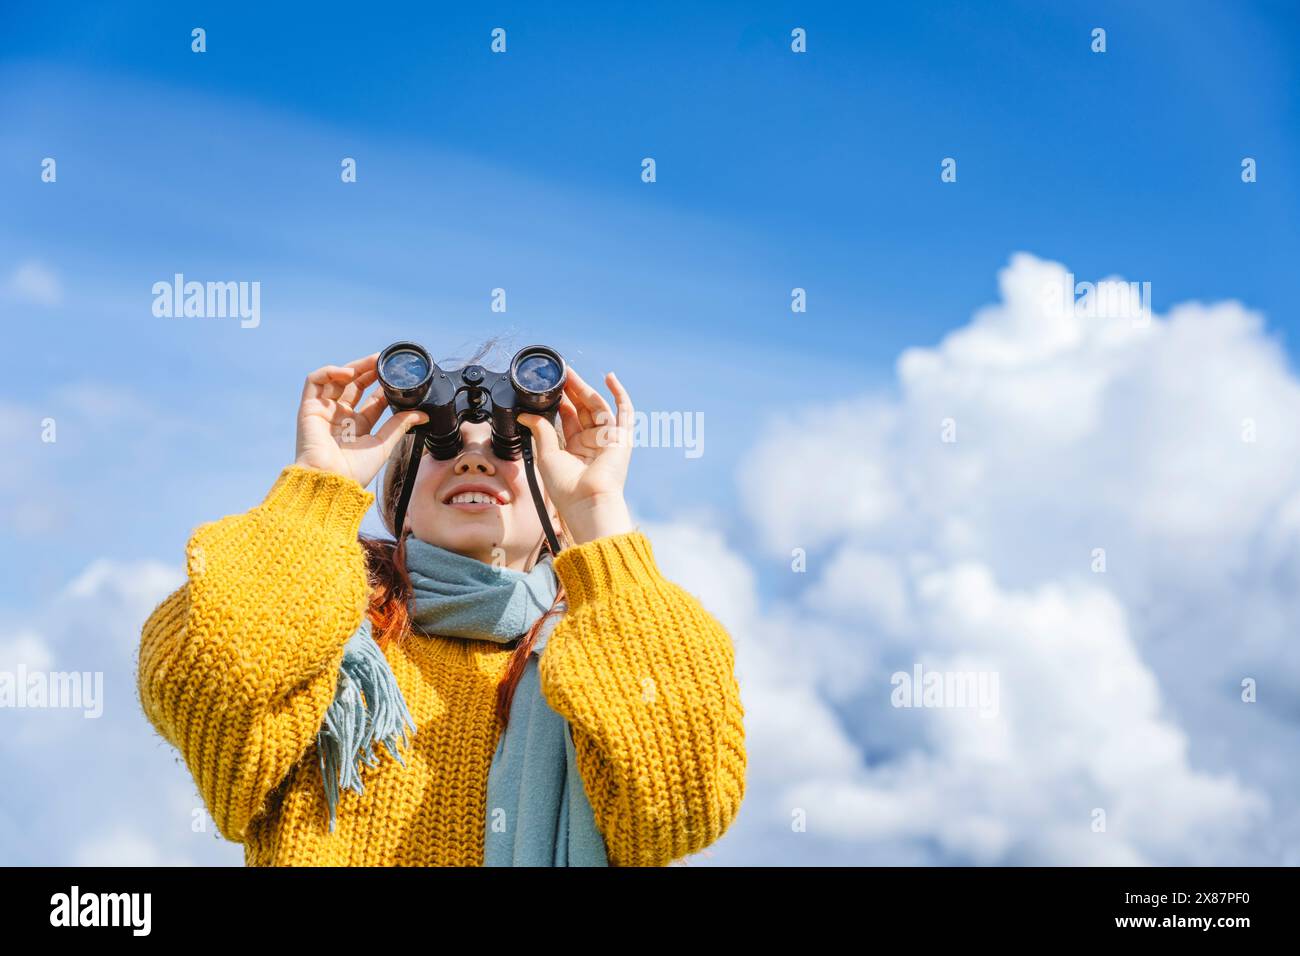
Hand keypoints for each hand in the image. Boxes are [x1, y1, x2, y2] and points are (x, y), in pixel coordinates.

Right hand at [294, 353, 427, 487]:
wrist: (331, 481)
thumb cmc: (354, 471)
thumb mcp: (383, 444)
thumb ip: (400, 425)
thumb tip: (423, 414)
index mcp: (359, 427)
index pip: (372, 399)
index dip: (383, 385)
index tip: (397, 374)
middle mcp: (341, 417)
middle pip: (355, 385)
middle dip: (369, 371)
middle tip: (383, 361)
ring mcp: (325, 410)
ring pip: (337, 379)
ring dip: (353, 367)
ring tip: (370, 362)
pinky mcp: (309, 407)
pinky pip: (315, 381)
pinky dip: (330, 372)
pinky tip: (347, 373)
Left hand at [517, 368, 635, 545]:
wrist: (587, 501)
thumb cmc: (567, 488)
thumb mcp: (546, 455)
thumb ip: (540, 430)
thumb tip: (525, 414)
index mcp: (575, 449)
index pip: (568, 418)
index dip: (560, 401)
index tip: (550, 387)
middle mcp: (592, 442)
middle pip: (582, 409)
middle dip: (571, 391)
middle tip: (560, 375)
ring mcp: (608, 439)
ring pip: (597, 406)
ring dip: (585, 389)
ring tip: (571, 374)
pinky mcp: (622, 438)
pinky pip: (624, 412)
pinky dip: (619, 394)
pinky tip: (610, 377)